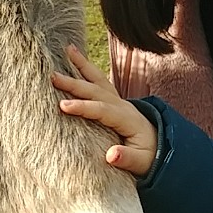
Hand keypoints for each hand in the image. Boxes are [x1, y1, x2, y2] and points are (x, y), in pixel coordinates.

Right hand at [51, 45, 158, 177]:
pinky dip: (86, 69)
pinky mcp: (112, 100)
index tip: (63, 106)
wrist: (159, 148)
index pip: (103, 110)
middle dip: (75, 84)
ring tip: (67, 48)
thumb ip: (127, 159)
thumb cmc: (147, 157)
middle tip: (53, 77)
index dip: (83, 107)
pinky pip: (98, 81)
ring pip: (98, 79)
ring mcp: (118, 100)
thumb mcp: (141, 163)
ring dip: (82, 65)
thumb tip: (111, 155)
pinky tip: (74, 57)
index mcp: (127, 120)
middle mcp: (122, 105)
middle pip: (97, 91)